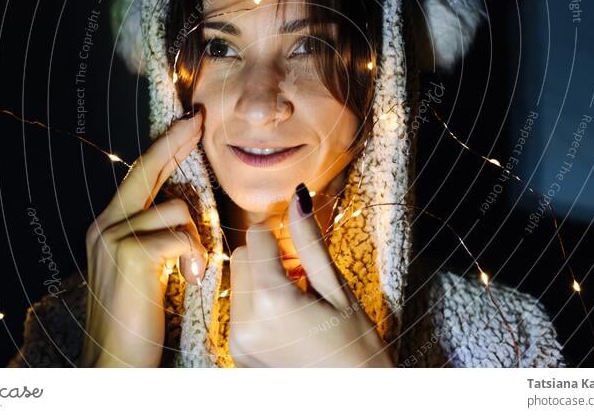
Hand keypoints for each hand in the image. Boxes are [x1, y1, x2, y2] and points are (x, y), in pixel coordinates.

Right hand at [78, 110, 207, 366]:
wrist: (114, 364)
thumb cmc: (135, 322)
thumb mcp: (145, 273)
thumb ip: (156, 239)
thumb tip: (184, 215)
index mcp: (108, 227)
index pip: (141, 176)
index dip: (164, 147)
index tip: (187, 124)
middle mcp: (105, 225)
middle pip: (147, 170)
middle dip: (176, 142)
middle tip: (199, 120)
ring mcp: (113, 237)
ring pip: (175, 209)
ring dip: (196, 238)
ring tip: (194, 273)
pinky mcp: (130, 254)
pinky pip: (180, 235)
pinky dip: (195, 256)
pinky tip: (192, 280)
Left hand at [228, 183, 394, 366]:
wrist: (355, 402)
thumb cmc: (356, 348)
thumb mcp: (337, 289)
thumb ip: (310, 243)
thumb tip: (298, 196)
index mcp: (272, 300)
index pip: (256, 236)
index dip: (281, 234)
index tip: (301, 250)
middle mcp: (245, 322)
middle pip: (241, 257)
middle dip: (268, 257)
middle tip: (302, 275)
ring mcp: (238, 342)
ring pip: (237, 282)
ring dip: (261, 280)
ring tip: (296, 299)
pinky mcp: (238, 354)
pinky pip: (238, 310)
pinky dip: (257, 304)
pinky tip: (286, 319)